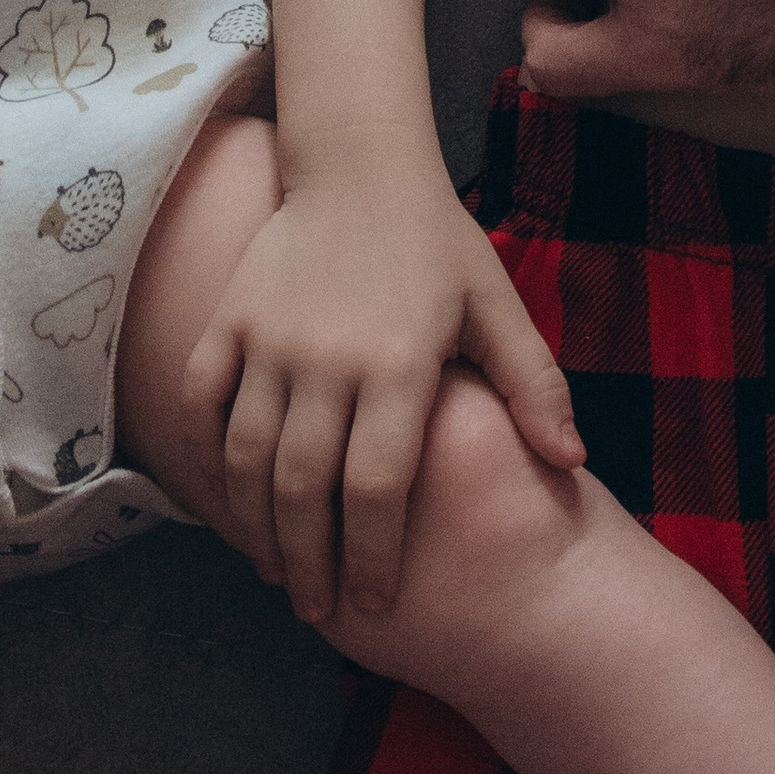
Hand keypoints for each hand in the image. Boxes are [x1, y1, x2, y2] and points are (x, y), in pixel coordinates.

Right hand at [185, 159, 582, 618]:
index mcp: (400, 364)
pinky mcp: (228, 319)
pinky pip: (200, 405)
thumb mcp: (496, 306)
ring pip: (247, 459)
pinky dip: (205, 461)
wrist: (360, 163)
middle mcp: (328, 358)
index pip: (376, 489)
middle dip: (311, 564)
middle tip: (318, 610)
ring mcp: (269, 338)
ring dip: (257, 527)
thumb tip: (573, 462)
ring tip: (277, 571)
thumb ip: (532, 384)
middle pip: (304, 489)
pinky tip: (225, 501)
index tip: (375, 603)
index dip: (371, 558)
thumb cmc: (436, 243)